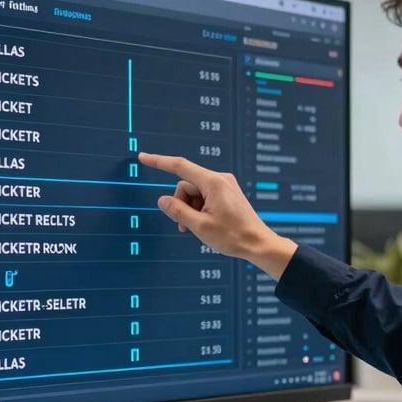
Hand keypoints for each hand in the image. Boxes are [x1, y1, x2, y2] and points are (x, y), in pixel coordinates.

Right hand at [138, 152, 296, 278]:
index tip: (144, 157)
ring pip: (194, 193)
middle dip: (181, 204)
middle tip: (185, 226)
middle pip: (186, 185)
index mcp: (213, 183)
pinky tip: (205, 224)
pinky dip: (199, 209)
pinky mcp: (227, 194)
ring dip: (190, 209)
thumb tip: (162, 200)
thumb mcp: (199, 226)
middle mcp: (220, 179)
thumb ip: (178, 211)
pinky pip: (205, 196)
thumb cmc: (233, 236)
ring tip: (198, 228)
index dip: (159, 162)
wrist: (258, 244)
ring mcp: (224, 186)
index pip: (180, 166)